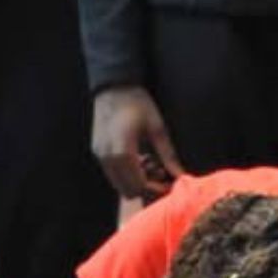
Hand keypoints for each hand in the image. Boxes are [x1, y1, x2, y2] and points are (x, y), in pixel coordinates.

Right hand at [92, 84, 184, 198]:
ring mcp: (100, 155)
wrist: (114, 86)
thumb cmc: (138, 104)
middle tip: (160, 173)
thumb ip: (168, 155)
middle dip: (146, 188)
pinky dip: (126, 173)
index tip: (169, 184)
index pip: (139, 186)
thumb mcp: (157, 129)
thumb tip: (180, 175)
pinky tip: (138, 158)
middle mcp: (107, 158)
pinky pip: (112, 174)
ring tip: (149, 163)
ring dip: (135, 181)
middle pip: (127, 191)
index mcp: (123, 152)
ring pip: (118, 185)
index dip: (156, 190)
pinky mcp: (97, 151)